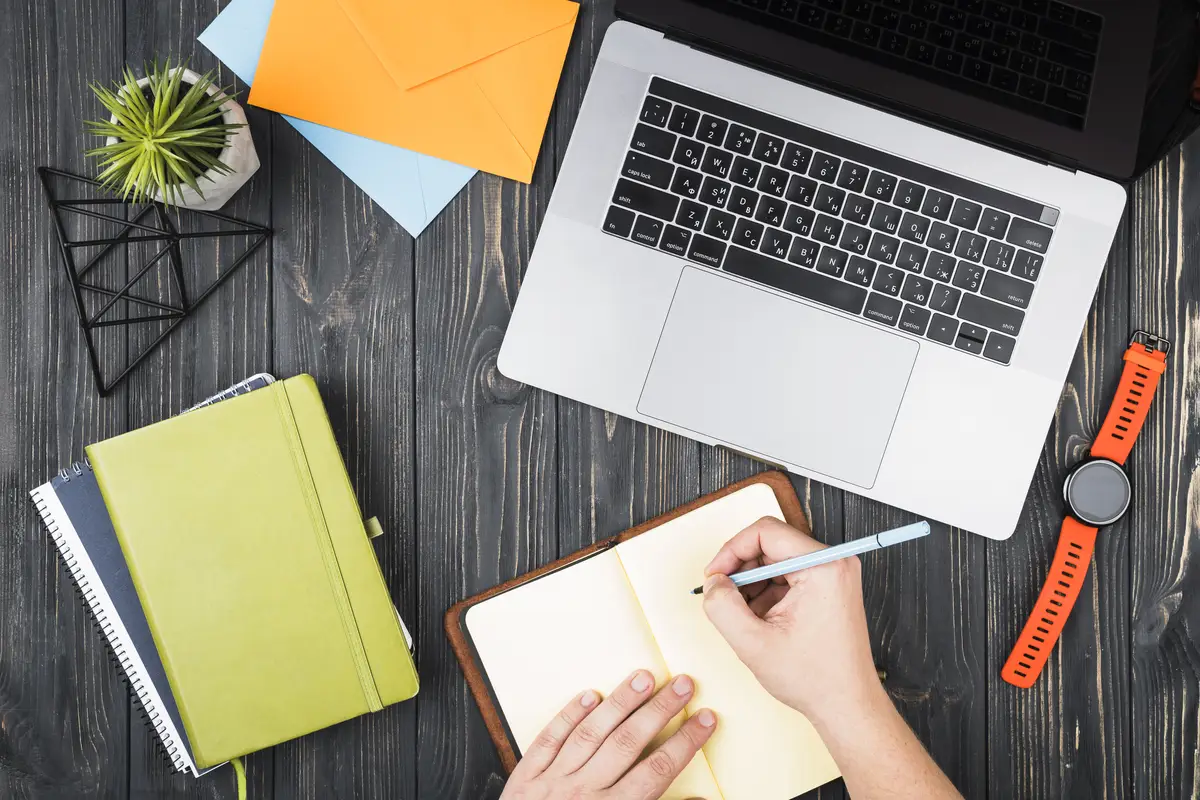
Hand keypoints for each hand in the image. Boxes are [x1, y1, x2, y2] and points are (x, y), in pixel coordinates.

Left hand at [500, 669, 716, 799]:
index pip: (657, 771)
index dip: (685, 743)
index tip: (706, 719)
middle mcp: (584, 793)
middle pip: (628, 742)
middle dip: (660, 711)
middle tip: (683, 683)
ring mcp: (552, 782)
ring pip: (591, 733)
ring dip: (620, 703)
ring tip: (643, 677)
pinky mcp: (526, 778)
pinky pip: (549, 740)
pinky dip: (567, 716)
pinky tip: (588, 696)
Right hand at [700, 517, 879, 725]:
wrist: (847, 706)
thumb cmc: (815, 679)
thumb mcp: (753, 644)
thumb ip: (722, 606)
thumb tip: (712, 583)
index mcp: (822, 567)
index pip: (765, 532)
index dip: (731, 551)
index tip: (714, 577)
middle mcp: (833, 563)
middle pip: (770, 544)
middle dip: (740, 570)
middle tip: (722, 597)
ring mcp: (833, 575)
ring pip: (776, 561)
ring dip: (752, 584)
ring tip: (744, 617)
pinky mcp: (829, 588)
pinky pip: (787, 576)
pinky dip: (766, 593)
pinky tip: (760, 620)